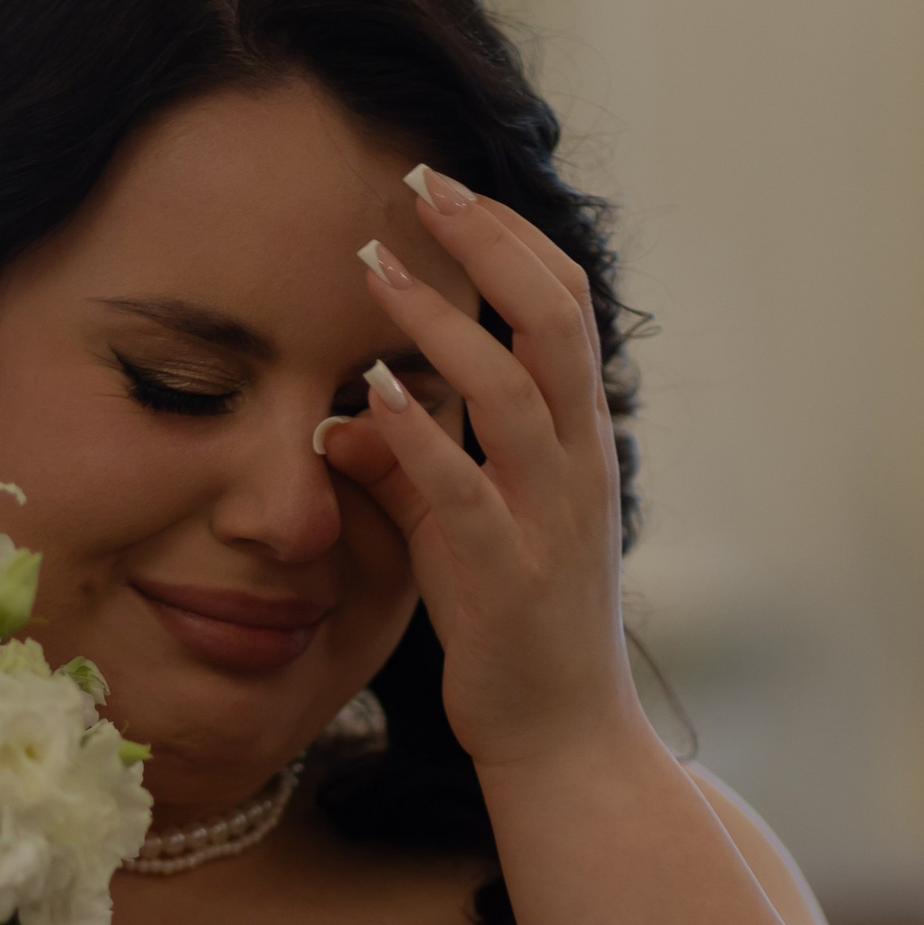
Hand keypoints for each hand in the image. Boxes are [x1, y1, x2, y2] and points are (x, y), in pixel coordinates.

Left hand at [318, 169, 639, 775]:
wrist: (564, 741)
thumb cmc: (519, 633)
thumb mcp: (465, 534)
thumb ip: (411, 469)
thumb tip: (344, 416)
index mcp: (580, 442)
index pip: (567, 307)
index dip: (513, 238)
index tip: (448, 190)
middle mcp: (577, 466)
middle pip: (554, 318)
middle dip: (486, 241)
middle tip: (417, 183)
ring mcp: (546, 519)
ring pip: (511, 390)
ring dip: (438, 320)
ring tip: (371, 265)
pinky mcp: (505, 576)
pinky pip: (463, 487)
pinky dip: (417, 432)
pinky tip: (369, 390)